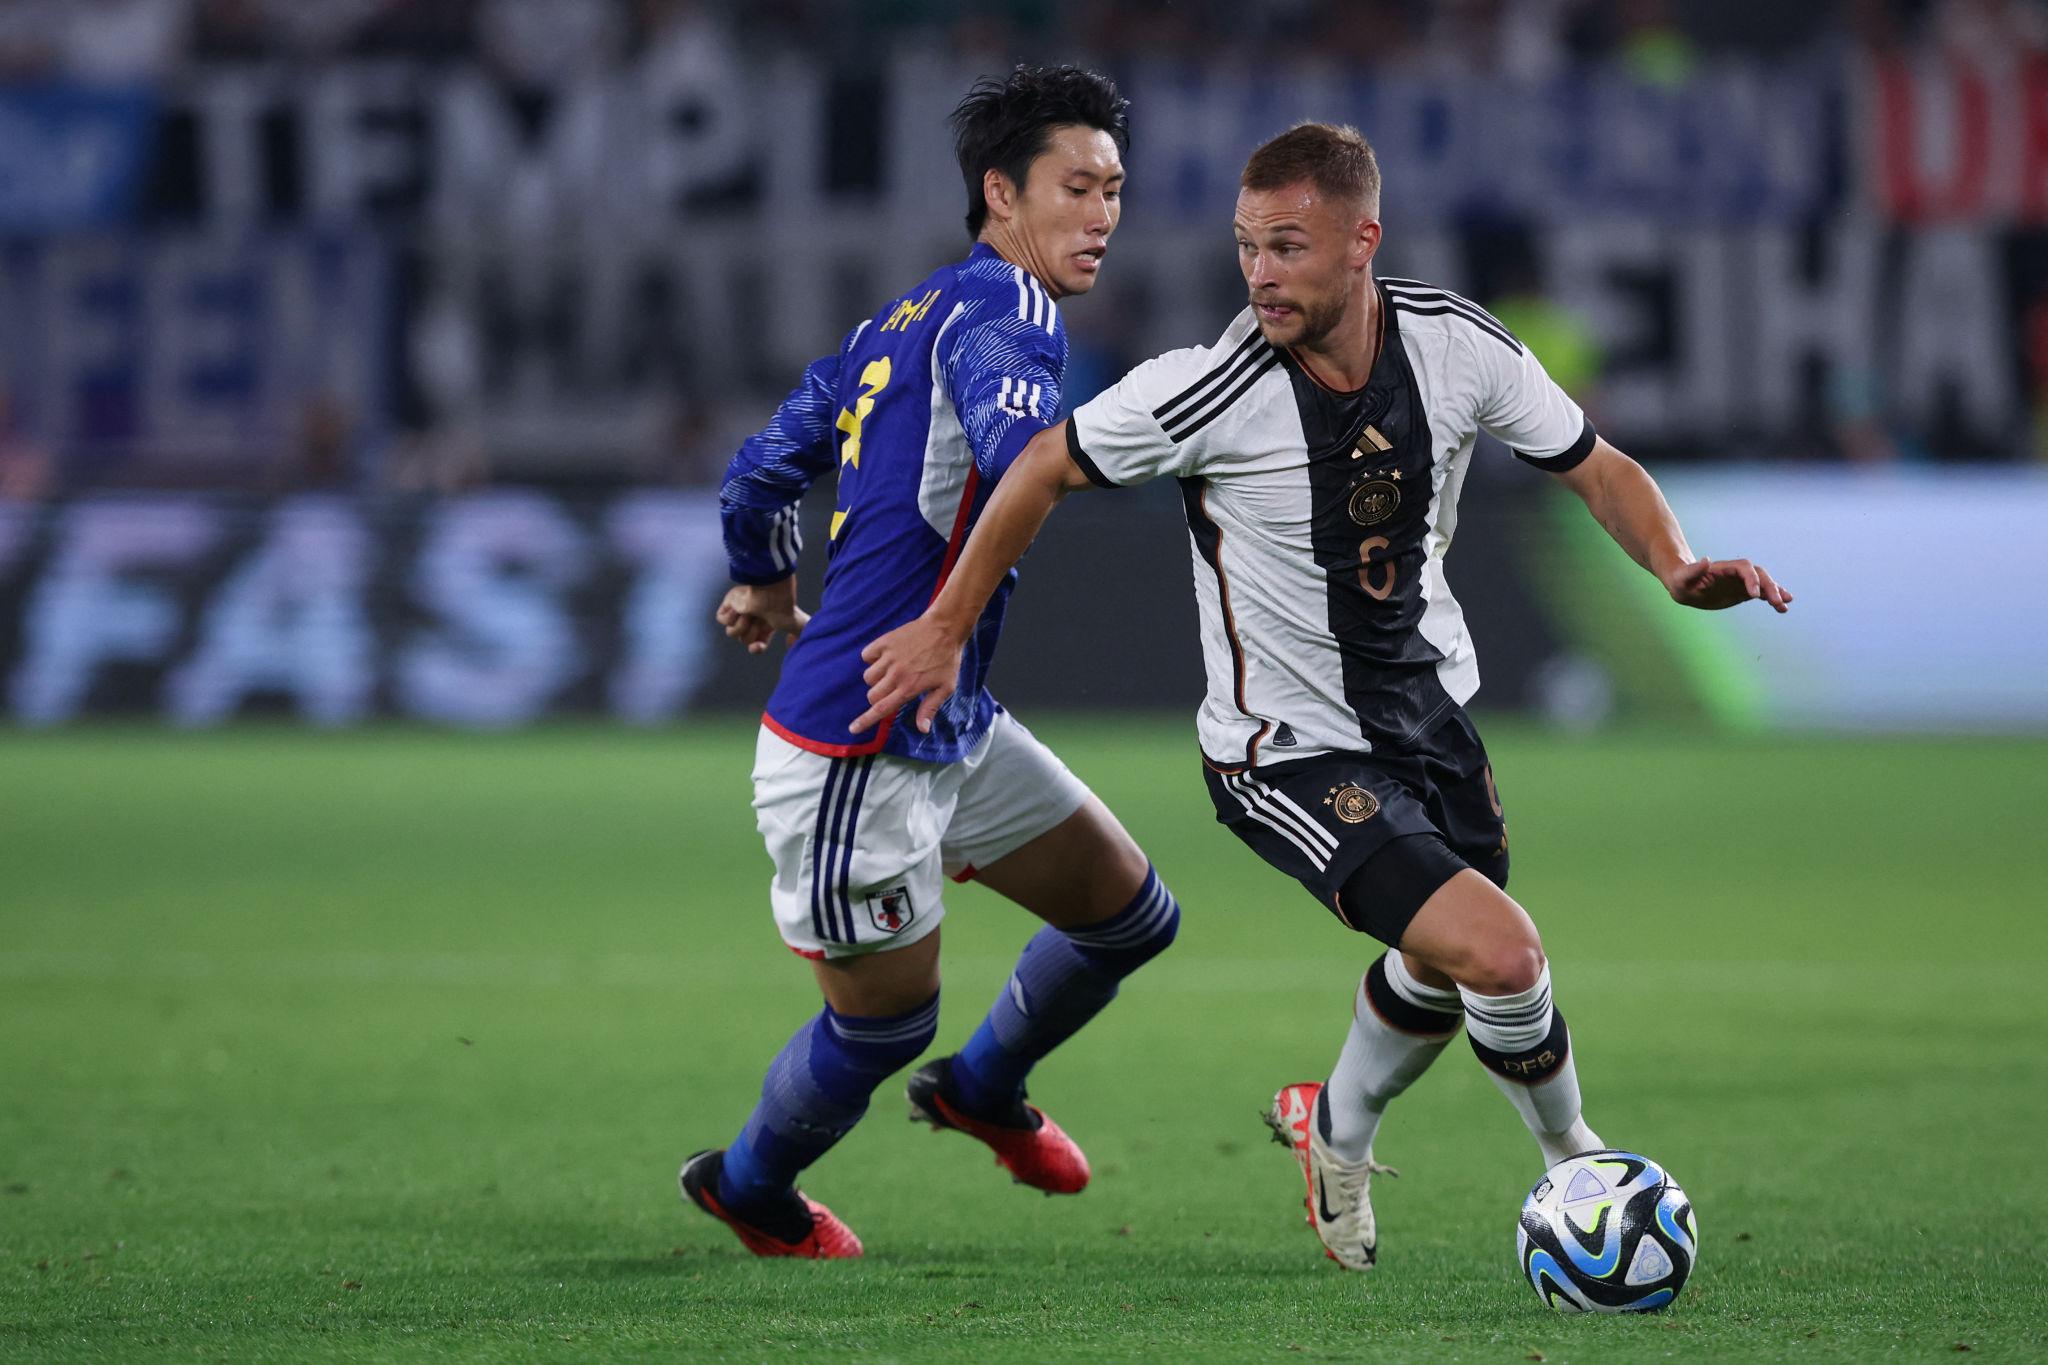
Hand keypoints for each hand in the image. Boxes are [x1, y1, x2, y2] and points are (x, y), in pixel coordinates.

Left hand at [716, 579, 808, 653]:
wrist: (770, 590)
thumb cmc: (782, 606)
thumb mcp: (795, 623)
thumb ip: (799, 634)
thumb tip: (793, 643)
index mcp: (766, 624)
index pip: (758, 643)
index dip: (757, 648)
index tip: (758, 646)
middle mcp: (754, 618)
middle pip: (745, 640)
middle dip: (751, 633)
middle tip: (758, 621)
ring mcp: (741, 610)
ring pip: (731, 632)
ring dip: (741, 625)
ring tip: (749, 614)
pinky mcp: (729, 603)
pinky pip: (721, 619)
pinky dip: (729, 617)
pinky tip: (738, 609)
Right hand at [851, 614, 962, 733]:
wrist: (945, 629)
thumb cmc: (947, 660)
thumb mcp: (945, 687)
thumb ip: (930, 708)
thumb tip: (922, 729)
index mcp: (909, 688)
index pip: (881, 709)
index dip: (865, 721)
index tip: (853, 729)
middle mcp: (896, 674)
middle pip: (871, 695)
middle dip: (878, 697)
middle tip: (892, 689)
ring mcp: (889, 657)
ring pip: (868, 677)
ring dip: (876, 678)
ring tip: (891, 670)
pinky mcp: (884, 642)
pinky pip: (866, 655)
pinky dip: (872, 658)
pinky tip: (885, 656)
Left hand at [1662, 557, 1792, 612]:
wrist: (1683, 585)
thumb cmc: (1680, 580)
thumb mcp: (1682, 577)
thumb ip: (1693, 570)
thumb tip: (1706, 560)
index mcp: (1724, 568)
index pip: (1745, 568)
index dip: (1752, 579)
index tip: (1754, 595)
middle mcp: (1736, 573)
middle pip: (1759, 575)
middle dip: (1770, 587)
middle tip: (1778, 602)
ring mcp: (1741, 582)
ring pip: (1764, 583)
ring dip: (1776, 593)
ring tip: (1786, 605)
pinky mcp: (1742, 592)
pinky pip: (1761, 593)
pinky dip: (1772, 598)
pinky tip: (1782, 607)